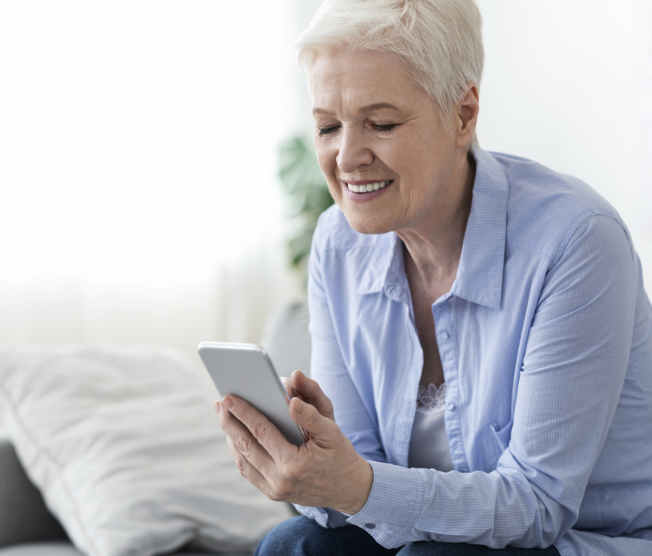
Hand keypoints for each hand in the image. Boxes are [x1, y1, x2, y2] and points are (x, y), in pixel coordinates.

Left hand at [214, 370, 371, 513]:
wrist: (350, 490)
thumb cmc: (341, 456)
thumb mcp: (332, 432)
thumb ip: (311, 415)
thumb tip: (291, 401)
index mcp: (294, 463)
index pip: (261, 431)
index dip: (243, 412)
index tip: (228, 396)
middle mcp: (280, 480)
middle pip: (245, 446)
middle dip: (229, 422)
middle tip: (218, 403)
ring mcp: (275, 490)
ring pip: (242, 460)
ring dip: (230, 437)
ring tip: (224, 416)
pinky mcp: (273, 494)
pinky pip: (248, 471)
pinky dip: (239, 452)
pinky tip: (236, 436)